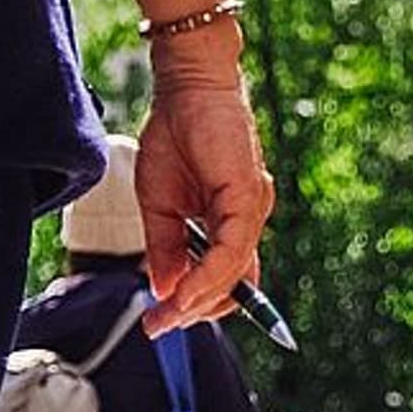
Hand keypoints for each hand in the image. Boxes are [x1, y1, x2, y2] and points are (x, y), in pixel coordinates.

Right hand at [135, 59, 275, 333]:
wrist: (186, 86)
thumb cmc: (174, 136)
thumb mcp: (159, 205)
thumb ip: (166, 250)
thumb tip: (165, 292)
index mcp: (230, 223)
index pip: (226, 280)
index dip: (196, 306)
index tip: (160, 323)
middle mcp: (248, 219)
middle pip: (232, 286)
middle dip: (196, 313)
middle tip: (160, 326)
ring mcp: (253, 209)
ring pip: (233, 275)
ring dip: (198, 302)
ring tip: (166, 315)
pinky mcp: (249, 197)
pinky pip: (232, 252)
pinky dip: (208, 278)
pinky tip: (182, 292)